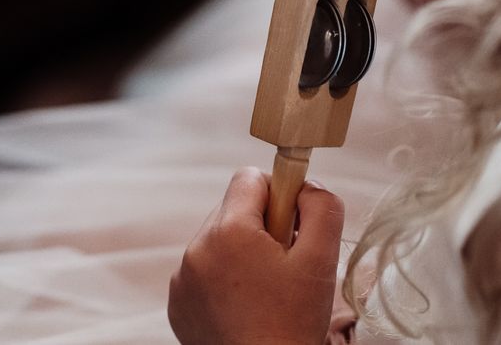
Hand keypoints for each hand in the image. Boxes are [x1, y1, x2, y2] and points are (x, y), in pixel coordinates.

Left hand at [168, 168, 344, 344]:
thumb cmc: (293, 323)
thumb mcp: (321, 258)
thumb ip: (321, 206)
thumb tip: (306, 186)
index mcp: (228, 231)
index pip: (249, 177)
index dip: (277, 192)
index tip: (291, 223)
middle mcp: (197, 249)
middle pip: (234, 206)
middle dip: (262, 223)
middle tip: (284, 260)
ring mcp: (183, 278)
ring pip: (220, 236)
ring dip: (244, 249)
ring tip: (266, 286)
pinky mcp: (178, 302)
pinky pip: (204, 267)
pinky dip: (226, 275)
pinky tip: (247, 302)